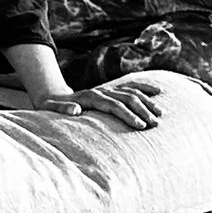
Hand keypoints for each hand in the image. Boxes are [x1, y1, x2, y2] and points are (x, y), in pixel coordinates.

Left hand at [37, 79, 162, 128]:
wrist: (52, 96)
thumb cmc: (51, 106)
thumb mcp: (51, 108)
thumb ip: (62, 109)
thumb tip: (75, 111)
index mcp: (90, 96)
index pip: (114, 106)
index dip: (128, 115)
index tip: (140, 126)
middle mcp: (101, 91)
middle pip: (127, 98)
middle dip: (143, 111)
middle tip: (155, 124)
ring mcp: (107, 89)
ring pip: (132, 92)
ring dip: (147, 102)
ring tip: (160, 114)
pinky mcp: (110, 90)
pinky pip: (131, 86)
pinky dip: (145, 88)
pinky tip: (158, 92)